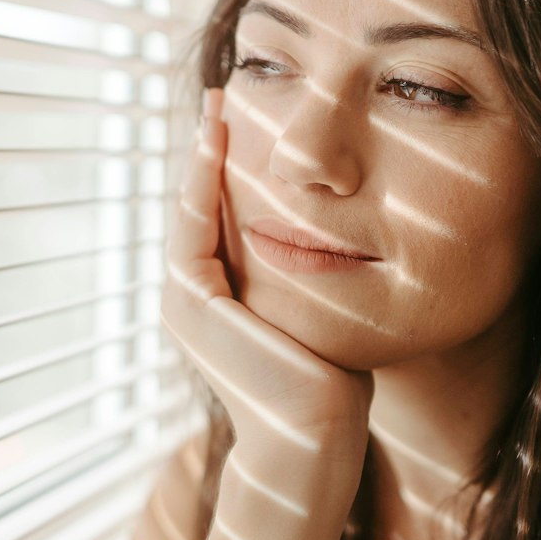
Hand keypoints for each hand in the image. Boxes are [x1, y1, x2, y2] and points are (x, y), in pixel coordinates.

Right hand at [160, 88, 374, 450]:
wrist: (317, 444)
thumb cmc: (335, 389)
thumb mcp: (323, 311)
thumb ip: (318, 271)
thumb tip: (354, 229)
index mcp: (220, 299)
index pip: (220, 215)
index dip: (229, 166)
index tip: (247, 116)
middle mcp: (192, 299)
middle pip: (199, 207)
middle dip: (210, 150)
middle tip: (223, 95)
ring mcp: (186, 304)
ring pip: (189, 213)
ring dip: (200, 158)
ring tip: (218, 109)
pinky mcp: (193, 306)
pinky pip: (192, 230)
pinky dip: (201, 186)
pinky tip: (218, 146)